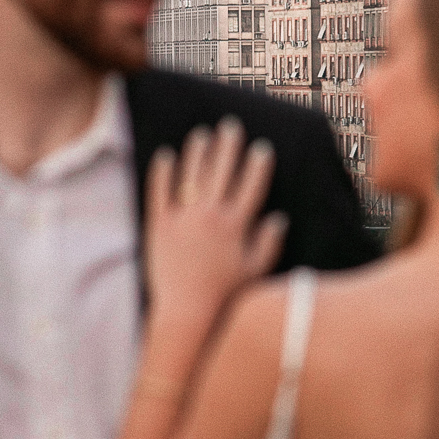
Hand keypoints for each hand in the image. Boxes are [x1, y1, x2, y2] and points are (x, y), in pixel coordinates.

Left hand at [145, 119, 287, 332]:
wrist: (186, 313)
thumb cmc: (224, 296)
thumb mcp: (255, 271)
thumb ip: (268, 243)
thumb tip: (279, 218)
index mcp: (236, 225)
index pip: (251, 186)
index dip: (257, 165)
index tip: (261, 147)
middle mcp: (210, 215)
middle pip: (221, 172)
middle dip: (228, 146)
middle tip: (230, 126)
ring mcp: (183, 218)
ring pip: (191, 175)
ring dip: (197, 152)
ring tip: (202, 135)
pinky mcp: (159, 225)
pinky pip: (159, 191)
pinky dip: (163, 172)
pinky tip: (165, 155)